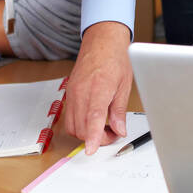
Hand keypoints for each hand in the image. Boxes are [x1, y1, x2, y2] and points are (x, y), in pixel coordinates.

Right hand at [63, 21, 131, 154]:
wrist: (101, 41)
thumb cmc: (115, 58)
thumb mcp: (124, 85)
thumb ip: (119, 111)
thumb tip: (119, 130)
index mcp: (98, 88)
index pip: (93, 118)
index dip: (92, 137)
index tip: (91, 150)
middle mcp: (81, 92)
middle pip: (81, 127)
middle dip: (96, 138)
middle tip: (112, 133)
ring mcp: (72, 93)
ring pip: (72, 126)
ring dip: (86, 133)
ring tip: (103, 127)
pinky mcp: (69, 94)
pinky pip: (69, 117)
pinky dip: (79, 124)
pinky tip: (93, 119)